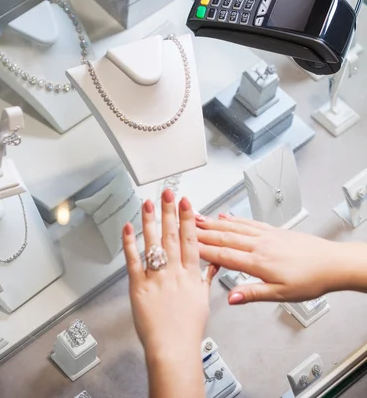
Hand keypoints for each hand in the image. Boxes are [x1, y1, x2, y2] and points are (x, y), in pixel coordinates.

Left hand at [123, 190, 216, 356]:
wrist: (173, 349)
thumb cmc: (188, 329)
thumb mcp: (203, 300)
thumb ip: (206, 278)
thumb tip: (213, 263)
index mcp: (191, 274)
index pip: (191, 239)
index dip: (187, 218)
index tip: (186, 202)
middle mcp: (174, 272)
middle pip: (172, 235)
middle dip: (169, 211)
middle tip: (167, 192)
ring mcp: (156, 278)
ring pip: (153, 242)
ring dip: (150, 220)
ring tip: (148, 203)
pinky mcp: (139, 286)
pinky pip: (133, 260)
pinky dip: (129, 243)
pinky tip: (128, 228)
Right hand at [196, 214, 352, 304]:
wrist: (331, 263)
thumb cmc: (309, 280)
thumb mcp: (280, 295)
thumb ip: (252, 293)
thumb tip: (231, 298)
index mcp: (258, 261)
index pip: (223, 255)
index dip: (202, 250)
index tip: (185, 244)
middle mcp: (259, 244)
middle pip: (224, 237)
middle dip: (201, 231)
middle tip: (182, 224)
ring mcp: (265, 235)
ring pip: (233, 227)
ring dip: (213, 222)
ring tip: (196, 217)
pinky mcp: (273, 231)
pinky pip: (248, 223)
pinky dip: (234, 219)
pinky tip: (226, 217)